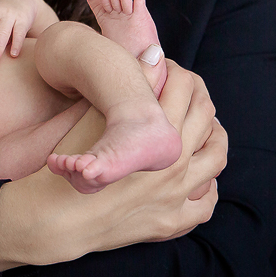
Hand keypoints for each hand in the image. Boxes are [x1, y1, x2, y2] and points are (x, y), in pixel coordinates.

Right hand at [0, 60, 225, 268]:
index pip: (185, 88)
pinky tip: (199, 176)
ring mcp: (178, 198)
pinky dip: (208, 186)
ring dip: (213, 135)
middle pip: (206, 116)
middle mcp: (178, 167)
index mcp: (162, 135)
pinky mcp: (172, 223)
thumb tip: (154, 53)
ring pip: (216, 158)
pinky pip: (206, 203)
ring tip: (201, 127)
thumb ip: (130, 84)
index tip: (167, 69)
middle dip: (196, 95)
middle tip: (184, 91)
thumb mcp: (96, 116)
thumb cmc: (72, 161)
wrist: (59, 218)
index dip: (175, 71)